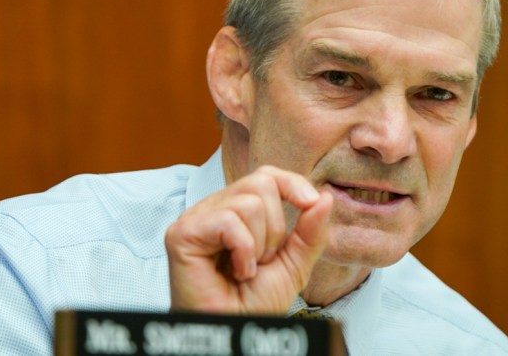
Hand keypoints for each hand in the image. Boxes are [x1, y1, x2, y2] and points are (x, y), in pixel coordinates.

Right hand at [165, 165, 332, 314]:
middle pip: (260, 183)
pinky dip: (243, 251)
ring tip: (246, 269)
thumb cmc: (254, 304)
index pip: (266, 176)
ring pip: (248, 203)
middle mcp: (215, 209)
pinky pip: (228, 221)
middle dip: (275, 228)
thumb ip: (310, 232)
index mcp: (237, 210)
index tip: (310, 202)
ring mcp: (196, 219)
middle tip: (263, 260)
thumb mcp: (294, 264)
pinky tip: (236, 271)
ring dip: (259, 245)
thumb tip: (324, 196)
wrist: (237, 332)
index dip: (291, 183)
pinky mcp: (183, 234)